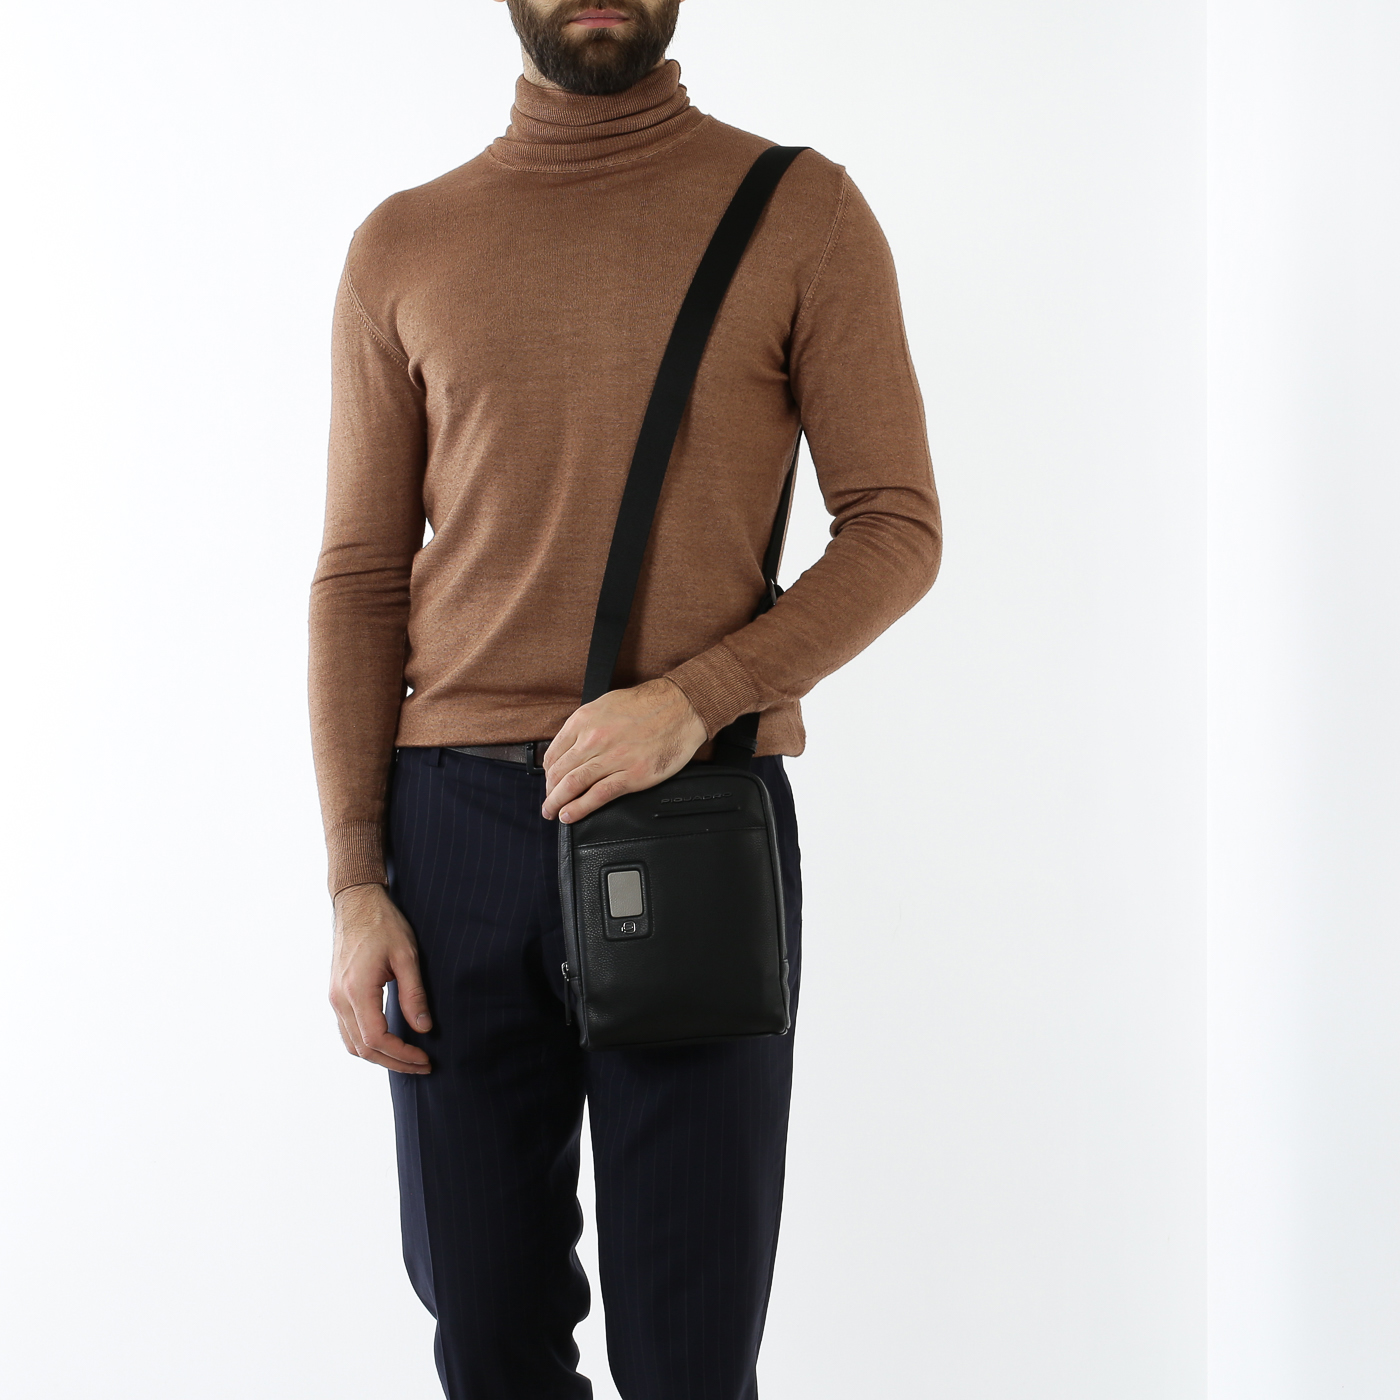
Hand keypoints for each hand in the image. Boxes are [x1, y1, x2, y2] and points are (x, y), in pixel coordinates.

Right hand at [329, 883, 432, 1073]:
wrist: (356, 903)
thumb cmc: (383, 924)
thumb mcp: (407, 956)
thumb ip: (414, 994)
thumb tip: (423, 1028)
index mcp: (357, 990)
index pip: (377, 1039)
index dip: (402, 1054)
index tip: (424, 1058)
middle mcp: (339, 998)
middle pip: (363, 1048)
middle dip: (394, 1062)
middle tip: (422, 1065)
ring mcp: (334, 997)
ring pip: (352, 1043)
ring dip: (379, 1057)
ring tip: (408, 1058)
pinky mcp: (336, 993)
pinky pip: (347, 1030)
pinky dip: (366, 1044)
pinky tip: (388, 1042)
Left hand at [541, 677, 706, 822]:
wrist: (681, 707)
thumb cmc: (647, 705)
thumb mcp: (606, 705)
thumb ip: (586, 726)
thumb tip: (571, 748)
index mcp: (584, 720)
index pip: (553, 754)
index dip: (547, 774)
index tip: (549, 783)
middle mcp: (594, 738)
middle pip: (559, 772)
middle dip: (549, 792)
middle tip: (547, 804)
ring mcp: (612, 758)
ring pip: (573, 785)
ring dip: (557, 803)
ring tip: (552, 813)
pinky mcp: (631, 775)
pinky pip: (598, 795)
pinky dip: (579, 809)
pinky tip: (569, 815)